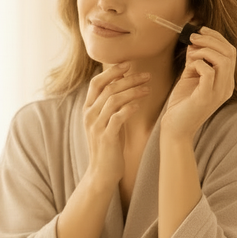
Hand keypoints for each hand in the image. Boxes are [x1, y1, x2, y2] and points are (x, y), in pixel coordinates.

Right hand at [83, 63, 149, 185]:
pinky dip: (129, 108)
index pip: (96, 83)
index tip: (128, 64)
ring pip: (113, 100)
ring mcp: (96, 126)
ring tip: (148, 89)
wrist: (101, 173)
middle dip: (128, 79)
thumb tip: (122, 87)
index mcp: (88, 109)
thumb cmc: (108, 146)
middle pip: (108, 88)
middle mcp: (89, 115)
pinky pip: (118, 117)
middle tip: (146, 75)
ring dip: (132, 91)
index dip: (112, 71)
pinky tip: (140, 105)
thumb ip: (109, 106)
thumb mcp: (106, 123)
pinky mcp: (106, 137)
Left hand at [162, 26, 234, 139]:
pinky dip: (198, 63)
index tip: (200, 30)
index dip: (217, 37)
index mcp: (225, 81)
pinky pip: (209, 72)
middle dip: (211, 39)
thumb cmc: (182, 104)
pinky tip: (189, 67)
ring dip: (205, 49)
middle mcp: (226, 87)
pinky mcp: (206, 97)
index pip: (230, 52)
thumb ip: (195, 61)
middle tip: (193, 36)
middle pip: (230, 53)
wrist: (175, 128)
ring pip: (223, 60)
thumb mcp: (190, 77)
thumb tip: (194, 43)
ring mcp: (218, 92)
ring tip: (191, 51)